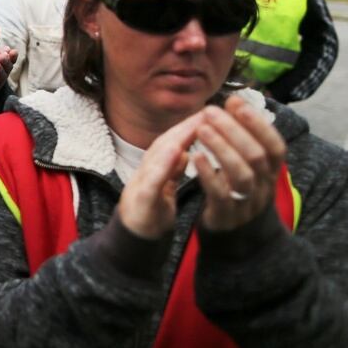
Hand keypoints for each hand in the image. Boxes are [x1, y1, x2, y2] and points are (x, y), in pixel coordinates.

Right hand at [116, 112, 202, 238]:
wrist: (134, 237)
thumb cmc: (150, 210)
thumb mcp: (164, 186)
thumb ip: (172, 169)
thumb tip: (184, 150)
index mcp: (155, 167)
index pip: (174, 140)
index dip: (192, 125)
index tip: (213, 112)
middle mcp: (146, 169)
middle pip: (166, 141)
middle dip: (187, 125)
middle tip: (208, 111)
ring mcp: (141, 182)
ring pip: (158, 154)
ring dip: (176, 138)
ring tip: (195, 124)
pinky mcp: (141, 198)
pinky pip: (153, 178)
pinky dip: (164, 164)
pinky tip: (177, 153)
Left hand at [193, 96, 285, 231]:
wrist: (234, 234)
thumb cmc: (237, 189)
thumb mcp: (248, 164)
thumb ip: (243, 137)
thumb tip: (234, 101)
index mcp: (271, 172)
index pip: (275, 145)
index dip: (258, 123)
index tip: (235, 102)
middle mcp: (264, 186)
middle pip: (257, 155)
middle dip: (234, 130)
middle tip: (210, 111)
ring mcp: (246, 202)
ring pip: (242, 174)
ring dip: (221, 148)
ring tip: (202, 129)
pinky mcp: (226, 215)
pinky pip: (220, 194)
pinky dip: (208, 173)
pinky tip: (196, 156)